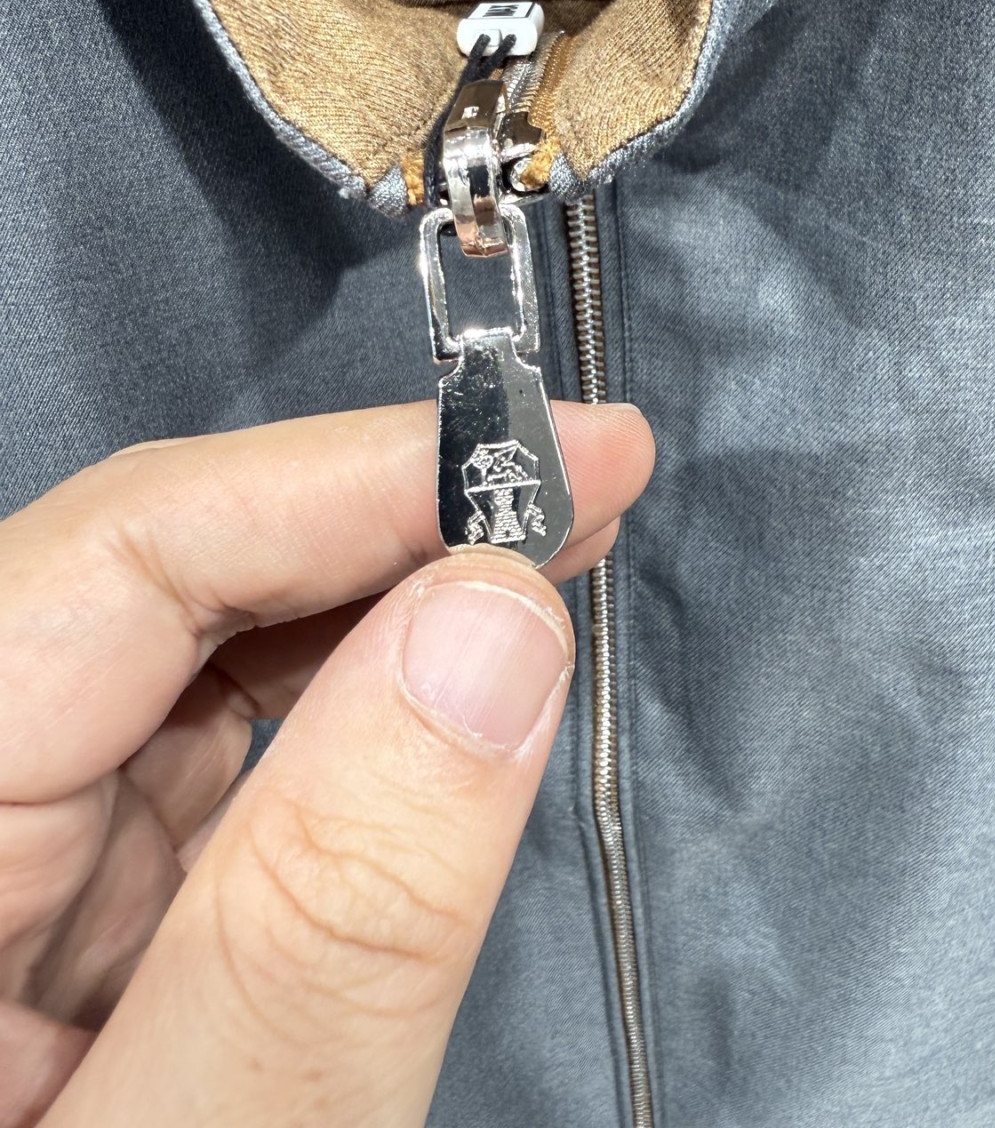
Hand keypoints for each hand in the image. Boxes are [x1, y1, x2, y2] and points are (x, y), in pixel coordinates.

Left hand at [0, 400, 653, 1125]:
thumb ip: (339, 914)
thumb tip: (499, 626)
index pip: (117, 564)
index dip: (354, 477)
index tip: (559, 445)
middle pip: (154, 593)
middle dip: (382, 529)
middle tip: (574, 487)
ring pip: (195, 672)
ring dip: (377, 617)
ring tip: (534, 569)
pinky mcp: (56, 912)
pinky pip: (210, 771)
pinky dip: (342, 728)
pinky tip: (439, 701)